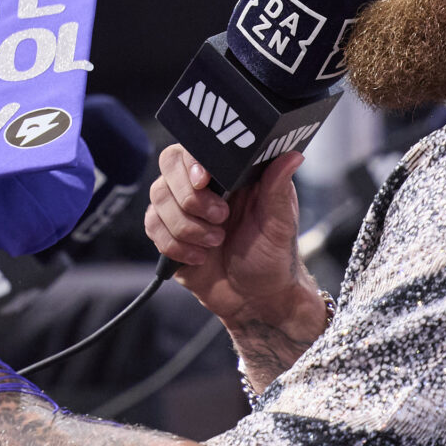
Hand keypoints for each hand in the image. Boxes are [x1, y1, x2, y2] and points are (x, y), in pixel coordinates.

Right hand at [145, 149, 318, 328]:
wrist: (255, 299)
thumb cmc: (273, 258)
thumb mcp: (281, 224)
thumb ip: (278, 189)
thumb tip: (293, 156)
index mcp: (230, 173)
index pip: (197, 146)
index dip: (193, 160)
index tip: (205, 181)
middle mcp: (203, 185)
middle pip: (168, 164)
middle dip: (190, 197)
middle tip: (220, 219)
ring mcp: (182, 208)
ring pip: (158, 198)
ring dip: (186, 226)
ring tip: (215, 242)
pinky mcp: (168, 234)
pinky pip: (152, 227)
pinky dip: (175, 245)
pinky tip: (200, 257)